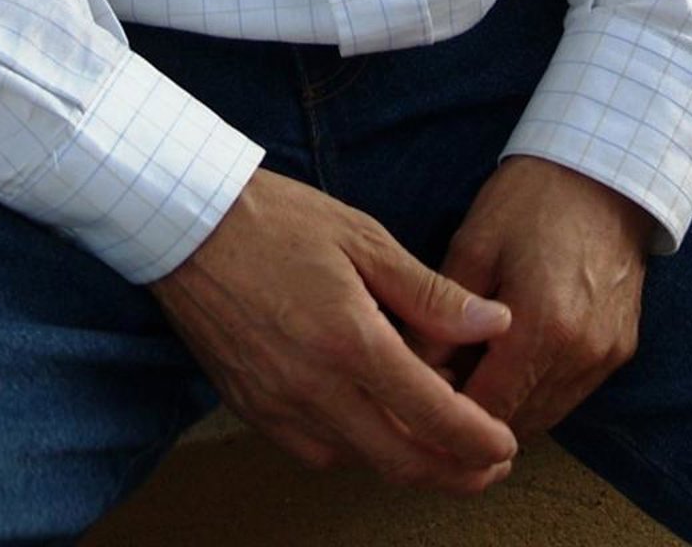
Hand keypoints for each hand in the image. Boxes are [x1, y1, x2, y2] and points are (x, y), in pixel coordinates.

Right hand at [151, 168, 518, 495]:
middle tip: (488, 463)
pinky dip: (356, 449)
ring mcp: (277, 405)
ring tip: (438, 439)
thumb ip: (430, 293)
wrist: (185, 222)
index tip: (505, 442)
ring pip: (360, 461)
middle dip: (456, 473)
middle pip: (402, 461)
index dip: (479, 440)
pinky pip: (316, 451)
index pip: (434, 416)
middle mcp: (314, 387)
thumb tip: (494, 323)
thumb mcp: (363, 238)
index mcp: (350, 340)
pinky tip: (372, 422)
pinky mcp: (250, 409)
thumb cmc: (275, 218)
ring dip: (407, 462)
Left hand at [416, 155, 649, 438]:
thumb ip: (444, 314)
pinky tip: (511, 360)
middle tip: (438, 381)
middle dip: (474, 412)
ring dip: (508, 406)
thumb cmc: (530, 199)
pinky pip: (570, 392)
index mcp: (542, 326)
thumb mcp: (474, 245)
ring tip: (471, 369)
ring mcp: (606, 357)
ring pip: (546, 414)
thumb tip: (411, 367)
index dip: (447, 410)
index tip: (417, 392)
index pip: (487, 409)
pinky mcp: (621, 350)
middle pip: (517, 420)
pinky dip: (538, 390)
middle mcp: (581, 354)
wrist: (603, 171)